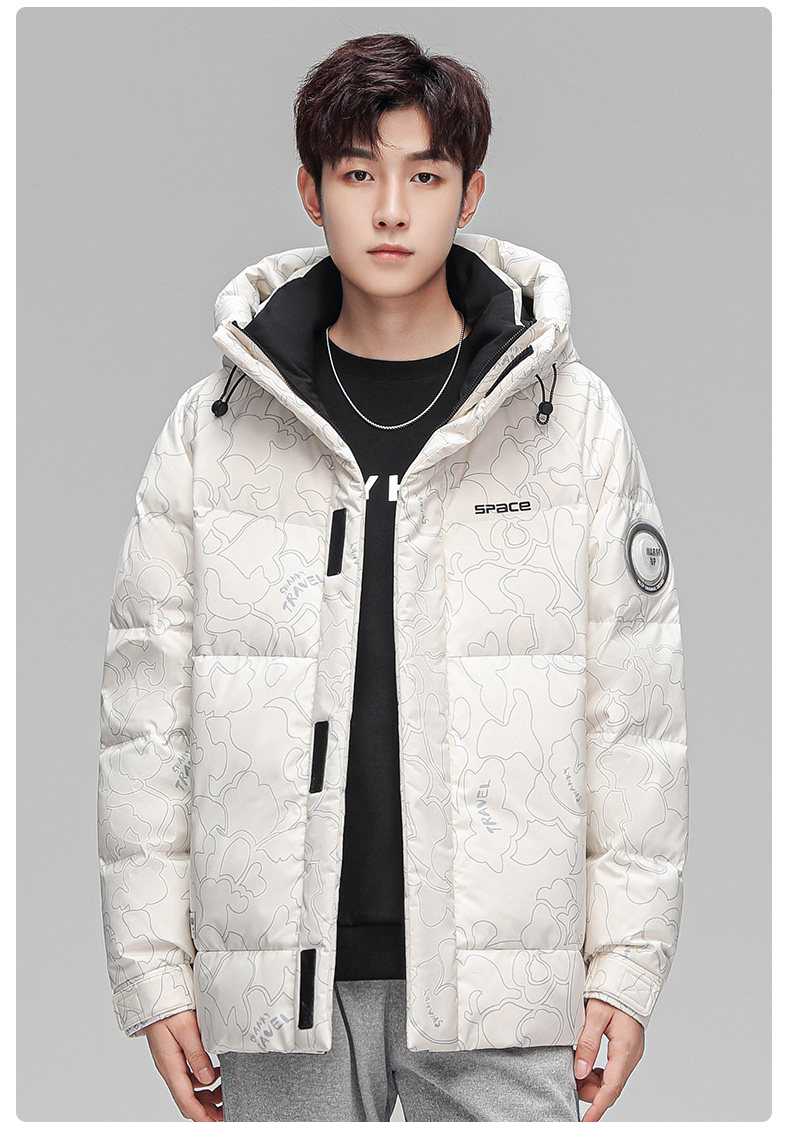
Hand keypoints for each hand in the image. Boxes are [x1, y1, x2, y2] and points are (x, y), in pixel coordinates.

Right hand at [141, 1010, 222, 1120]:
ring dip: (206, 1096)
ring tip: (224, 1093)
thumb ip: (197, 1055)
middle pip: (188, 1099)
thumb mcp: (186, 1030)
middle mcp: (169, 1068)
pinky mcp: (174, 1055)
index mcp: (170, 1066)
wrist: (155, 995)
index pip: (186, 1101)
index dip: (201, 1116)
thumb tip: (207, 1079)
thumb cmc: (168, 1009)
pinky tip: (214, 1075)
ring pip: (189, 1089)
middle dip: (206, 1110)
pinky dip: (202, 1081)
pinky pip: (188, 1076)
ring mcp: (171, 1062)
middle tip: (225, 1111)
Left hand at [574, 998, 643, 1120]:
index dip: (597, 1107)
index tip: (585, 1121)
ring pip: (612, 1080)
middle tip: (571, 1082)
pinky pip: (613, 1070)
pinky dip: (599, 1074)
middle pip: (611, 1087)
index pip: (611, 1088)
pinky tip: (587, 1065)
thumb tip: (579, 1072)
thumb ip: (587, 1044)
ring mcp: (631, 1053)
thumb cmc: (612, 992)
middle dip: (591, 1092)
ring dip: (594, 1082)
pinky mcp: (627, 1049)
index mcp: (625, 1049)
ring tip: (576, 1070)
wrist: (628, 978)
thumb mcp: (595, 1015)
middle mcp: (631, 1056)